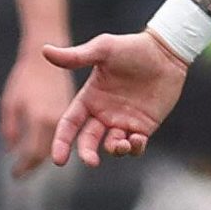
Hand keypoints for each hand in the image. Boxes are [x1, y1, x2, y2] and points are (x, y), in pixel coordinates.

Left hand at [0, 45, 76, 177]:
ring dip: (48, 155)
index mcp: (43, 119)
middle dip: (35, 164)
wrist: (46, 47)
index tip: (15, 174)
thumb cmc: (25, 74)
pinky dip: (61, 142)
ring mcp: (71, 116)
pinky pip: (73, 135)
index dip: (25, 166)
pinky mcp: (81, 110)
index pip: (35, 153)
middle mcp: (60, 120)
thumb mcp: (11, 100)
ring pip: (62, 147)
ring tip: (32, 160)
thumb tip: (10, 150)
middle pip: (49, 152)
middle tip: (21, 171)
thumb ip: (11, 126)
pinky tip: (49, 143)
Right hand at [44, 29, 188, 165]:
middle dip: (87, 154)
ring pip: (112, 146)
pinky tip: (137, 139)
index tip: (58, 160)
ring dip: (114, 150)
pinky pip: (135, 146)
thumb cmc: (132, 48)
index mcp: (89, 98)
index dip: (61, 142)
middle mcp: (103, 113)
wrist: (166, 52)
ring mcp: (123, 121)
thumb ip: (75, 57)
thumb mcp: (102, 50)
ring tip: (121, 144)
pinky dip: (134, 148)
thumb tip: (44, 50)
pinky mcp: (143, 127)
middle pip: (88, 141)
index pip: (69, 124)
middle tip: (91, 161)